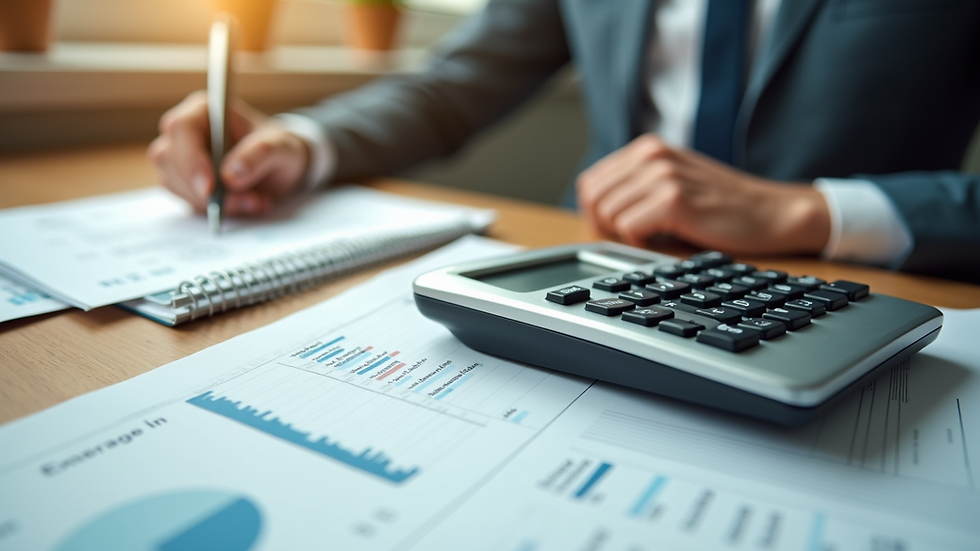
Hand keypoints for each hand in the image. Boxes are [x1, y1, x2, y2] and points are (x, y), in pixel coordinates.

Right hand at [148, 91, 309, 215]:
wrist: (280, 169)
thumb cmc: (278, 148)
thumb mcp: (282, 148)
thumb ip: (259, 155)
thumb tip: (230, 176)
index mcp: (204, 111)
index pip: (181, 129)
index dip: (190, 159)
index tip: (210, 188)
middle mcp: (185, 133)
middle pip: (168, 159)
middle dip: (202, 189)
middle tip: (245, 202)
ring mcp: (180, 159)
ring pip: (173, 184)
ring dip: (212, 203)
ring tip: (254, 201)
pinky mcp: (183, 184)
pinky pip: (186, 201)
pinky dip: (214, 211)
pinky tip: (244, 206)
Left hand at [576, 134, 830, 254]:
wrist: (770, 213)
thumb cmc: (721, 206)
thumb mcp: (672, 183)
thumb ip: (635, 188)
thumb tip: (592, 213)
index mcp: (647, 148)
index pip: (590, 182)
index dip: (595, 212)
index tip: (615, 229)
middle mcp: (651, 155)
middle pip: (592, 198)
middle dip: (603, 225)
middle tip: (632, 238)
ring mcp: (662, 174)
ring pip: (607, 214)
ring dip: (624, 234)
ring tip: (654, 236)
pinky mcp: (674, 199)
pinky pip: (627, 228)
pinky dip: (640, 242)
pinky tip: (664, 240)